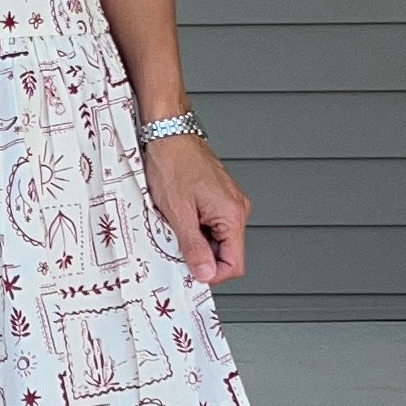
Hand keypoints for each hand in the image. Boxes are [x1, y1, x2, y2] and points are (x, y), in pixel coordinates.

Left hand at [141, 135, 251, 286]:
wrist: (168, 131)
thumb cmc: (173, 161)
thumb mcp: (178, 211)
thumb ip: (193, 246)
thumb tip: (204, 273)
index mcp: (232, 214)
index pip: (234, 264)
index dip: (212, 274)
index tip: (192, 272)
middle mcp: (237, 208)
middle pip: (225, 251)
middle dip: (200, 253)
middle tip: (176, 242)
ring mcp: (229, 200)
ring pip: (216, 236)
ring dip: (195, 237)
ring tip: (174, 222)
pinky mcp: (218, 195)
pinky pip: (211, 221)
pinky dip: (194, 223)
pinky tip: (178, 212)